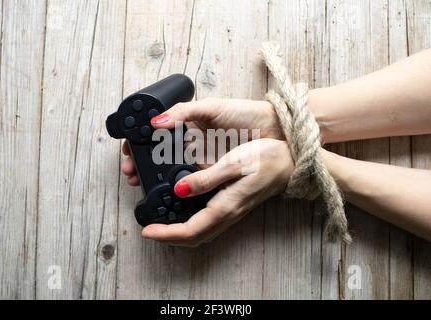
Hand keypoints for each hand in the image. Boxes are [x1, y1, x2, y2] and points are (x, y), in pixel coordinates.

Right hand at [121, 98, 282, 184]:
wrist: (271, 130)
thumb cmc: (243, 114)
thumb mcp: (211, 107)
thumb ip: (183, 111)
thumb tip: (156, 121)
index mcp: (188, 127)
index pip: (157, 137)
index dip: (140, 144)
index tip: (128, 150)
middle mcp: (190, 146)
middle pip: (158, 158)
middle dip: (141, 165)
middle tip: (130, 170)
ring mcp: (199, 163)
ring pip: (169, 173)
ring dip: (153, 178)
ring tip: (139, 181)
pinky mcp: (210, 177)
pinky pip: (189, 184)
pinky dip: (174, 188)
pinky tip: (165, 189)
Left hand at [141, 139, 293, 246]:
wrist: (290, 162)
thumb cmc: (266, 159)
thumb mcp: (234, 164)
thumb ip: (206, 178)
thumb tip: (179, 190)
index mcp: (225, 206)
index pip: (189, 230)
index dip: (166, 234)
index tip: (147, 231)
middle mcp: (227, 213)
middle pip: (193, 237)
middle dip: (168, 237)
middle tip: (150, 229)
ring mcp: (231, 211)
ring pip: (200, 231)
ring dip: (178, 231)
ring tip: (161, 221)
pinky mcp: (233, 205)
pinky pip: (207, 222)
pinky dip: (190, 222)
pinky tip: (183, 209)